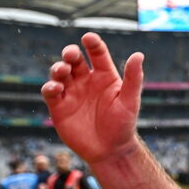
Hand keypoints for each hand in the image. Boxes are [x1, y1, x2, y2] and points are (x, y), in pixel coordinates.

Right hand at [41, 33, 143, 164]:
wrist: (110, 150)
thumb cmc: (123, 125)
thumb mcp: (130, 101)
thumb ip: (133, 78)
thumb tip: (138, 55)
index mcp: (105, 76)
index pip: (97, 54)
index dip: (93, 44)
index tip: (88, 38)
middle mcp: (86, 81)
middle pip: (74, 60)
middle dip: (70, 53)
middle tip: (71, 54)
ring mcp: (72, 92)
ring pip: (60, 73)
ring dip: (58, 68)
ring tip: (62, 70)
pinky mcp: (59, 106)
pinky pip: (50, 92)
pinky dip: (50, 87)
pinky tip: (55, 88)